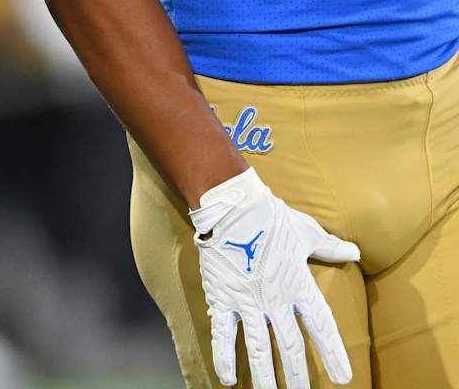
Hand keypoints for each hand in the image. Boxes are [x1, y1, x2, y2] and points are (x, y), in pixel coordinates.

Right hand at [190, 167, 357, 388]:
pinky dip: (224, 357)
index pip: (321, 327)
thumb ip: (329, 246)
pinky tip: (228, 379)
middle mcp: (275, 300)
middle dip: (299, 376)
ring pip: (259, 348)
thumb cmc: (271, 215)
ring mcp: (247, 302)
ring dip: (266, 377)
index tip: (343, 378)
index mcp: (298, 284)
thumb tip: (355, 250)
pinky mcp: (222, 297)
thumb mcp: (305, 231)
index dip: (333, 354)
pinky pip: (223, 334)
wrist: (231, 205)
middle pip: (291, 347)